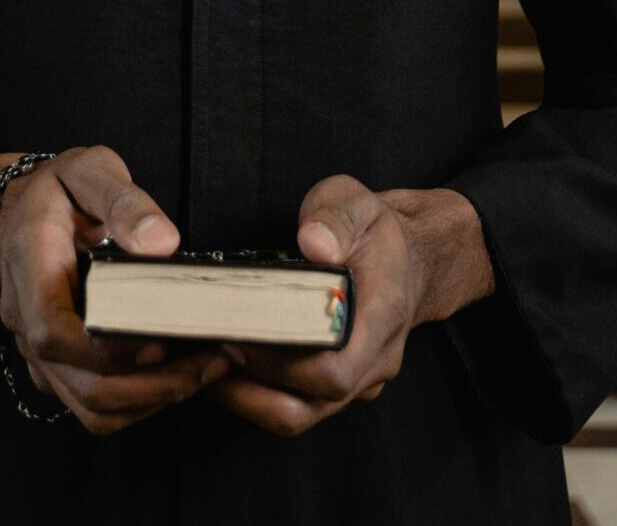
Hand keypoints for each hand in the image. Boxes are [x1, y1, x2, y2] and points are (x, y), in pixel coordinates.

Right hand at [0, 145, 230, 435]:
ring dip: (150, 401)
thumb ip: (123, 200)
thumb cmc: (55, 189)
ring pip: (90, 407)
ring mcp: (39, 352)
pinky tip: (176, 375)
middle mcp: (27, 322)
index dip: (106, 349)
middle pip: (81, 385)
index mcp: (30, 268)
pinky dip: (138, 403)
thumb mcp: (87, 169)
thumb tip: (162, 243)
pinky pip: (93, 406)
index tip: (160, 339)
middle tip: (212, 360)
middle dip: (152, 385)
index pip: (53, 331)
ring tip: (204, 370)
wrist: (16, 210)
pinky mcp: (57, 368)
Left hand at [205, 177, 492, 438]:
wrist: (410, 257)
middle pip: (310, 404)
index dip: (280, 363)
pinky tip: (227, 362)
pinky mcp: (340, 386)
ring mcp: (359, 380)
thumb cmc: (375, 230)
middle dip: (250, 388)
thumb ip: (335, 218)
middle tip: (206, 350)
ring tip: (205, 361)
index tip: (234, 336)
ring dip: (248, 398)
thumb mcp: (356, 202)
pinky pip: (300, 405)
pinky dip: (258, 393)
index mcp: (382, 316)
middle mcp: (374, 361)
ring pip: (301, 414)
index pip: (334, 369)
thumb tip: (314, 243)